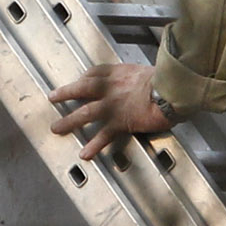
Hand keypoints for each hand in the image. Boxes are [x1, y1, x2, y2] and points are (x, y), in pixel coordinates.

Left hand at [49, 62, 169, 159]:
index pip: (97, 72)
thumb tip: (152, 82)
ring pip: (85, 112)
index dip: (85, 76)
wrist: (172, 90)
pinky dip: (93, 146)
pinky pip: (103, 135)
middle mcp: (112, 87)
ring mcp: (113, 104)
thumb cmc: (168, 80)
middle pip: (82, 88)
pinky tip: (85, 154)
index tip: (80, 79)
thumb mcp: (153, 71)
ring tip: (57, 128)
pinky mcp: (120, 121)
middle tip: (53, 97)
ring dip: (69, 121)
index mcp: (121, 73)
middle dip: (66, 92)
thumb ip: (144, 77)